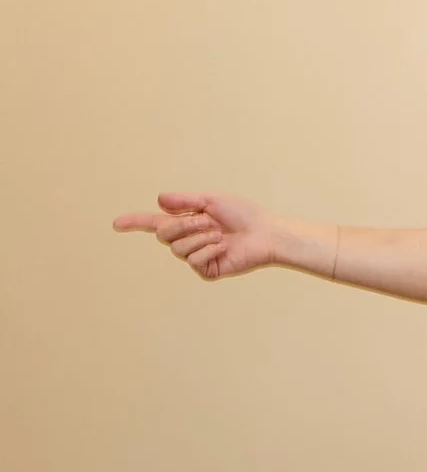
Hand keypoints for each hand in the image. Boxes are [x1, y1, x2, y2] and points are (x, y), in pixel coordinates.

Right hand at [112, 191, 289, 280]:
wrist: (266, 233)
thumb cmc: (244, 214)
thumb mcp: (213, 201)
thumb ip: (185, 202)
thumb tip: (159, 200)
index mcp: (186, 222)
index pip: (153, 223)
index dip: (134, 222)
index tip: (116, 223)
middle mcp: (187, 240)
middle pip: (163, 234)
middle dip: (184, 225)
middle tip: (209, 221)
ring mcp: (195, 257)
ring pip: (178, 249)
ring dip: (200, 238)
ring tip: (220, 235)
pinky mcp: (206, 271)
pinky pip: (194, 261)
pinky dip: (209, 251)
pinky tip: (223, 248)